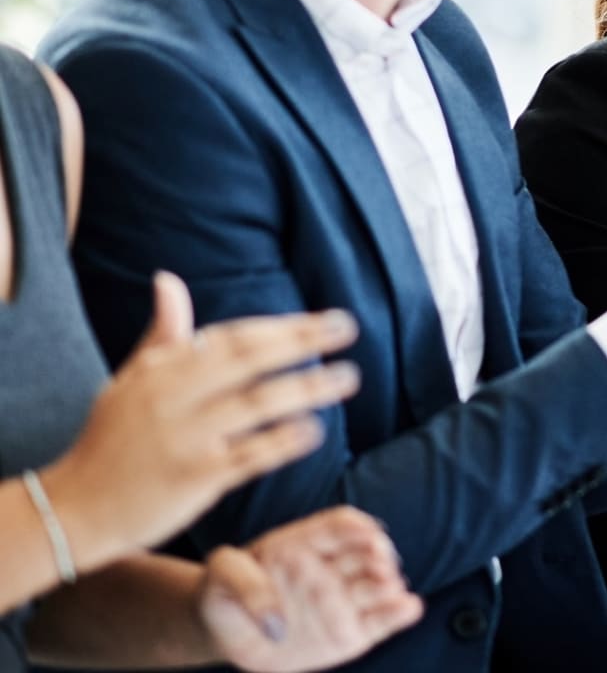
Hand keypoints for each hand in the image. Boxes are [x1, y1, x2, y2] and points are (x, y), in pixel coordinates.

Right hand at [43, 272, 362, 575]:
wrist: (73, 512)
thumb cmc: (110, 440)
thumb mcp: (131, 381)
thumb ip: (163, 334)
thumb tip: (168, 280)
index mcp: (163, 369)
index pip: (231, 337)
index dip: (279, 327)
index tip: (321, 320)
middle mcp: (175, 398)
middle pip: (250, 360)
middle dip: (303, 340)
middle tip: (347, 328)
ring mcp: (186, 438)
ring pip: (258, 405)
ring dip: (307, 388)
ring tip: (347, 377)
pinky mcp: (194, 480)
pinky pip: (249, 455)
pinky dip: (283, 440)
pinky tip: (314, 429)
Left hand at [200, 508, 422, 671]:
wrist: (226, 628)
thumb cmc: (224, 593)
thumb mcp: (220, 575)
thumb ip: (242, 581)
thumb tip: (276, 619)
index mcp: (304, 542)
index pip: (339, 525)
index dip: (356, 527)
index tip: (368, 534)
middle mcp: (330, 566)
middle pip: (365, 552)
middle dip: (379, 555)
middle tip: (382, 565)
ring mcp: (342, 598)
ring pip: (376, 585)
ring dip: (390, 584)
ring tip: (393, 590)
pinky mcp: (350, 631)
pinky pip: (378, 621)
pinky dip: (397, 614)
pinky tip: (409, 608)